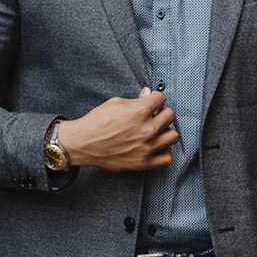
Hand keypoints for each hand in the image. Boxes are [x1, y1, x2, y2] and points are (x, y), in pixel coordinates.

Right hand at [55, 90, 175, 170]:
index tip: (150, 103)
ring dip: (165, 132)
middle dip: (161, 113)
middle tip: (152, 116)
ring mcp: (147, 147)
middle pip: (170, 116)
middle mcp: (147, 129)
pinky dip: (163, 152)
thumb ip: (136, 99)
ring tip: (155, 132)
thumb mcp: (115, 103)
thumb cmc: (96, 122)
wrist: (83, 143)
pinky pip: (167, 158)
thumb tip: (148, 94)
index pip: (161, 98)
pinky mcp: (143, 163)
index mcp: (141, 111)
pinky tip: (155, 147)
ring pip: (173, 136)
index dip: (154, 99)